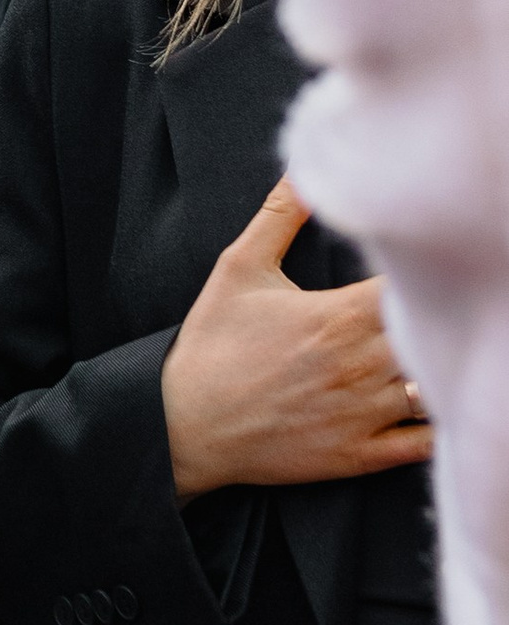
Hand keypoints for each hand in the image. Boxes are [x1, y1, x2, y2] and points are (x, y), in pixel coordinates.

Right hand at [161, 176, 428, 499]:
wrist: (184, 424)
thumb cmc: (211, 345)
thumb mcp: (237, 269)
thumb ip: (278, 216)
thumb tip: (300, 169)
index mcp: (339, 315)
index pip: (412, 287)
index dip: (426, 276)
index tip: (423, 268)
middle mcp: (361, 365)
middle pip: (434, 335)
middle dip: (438, 319)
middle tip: (440, 307)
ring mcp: (364, 414)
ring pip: (436, 388)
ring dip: (438, 369)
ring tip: (430, 353)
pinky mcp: (360, 454)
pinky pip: (423, 444)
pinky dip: (438, 425)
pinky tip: (432, 405)